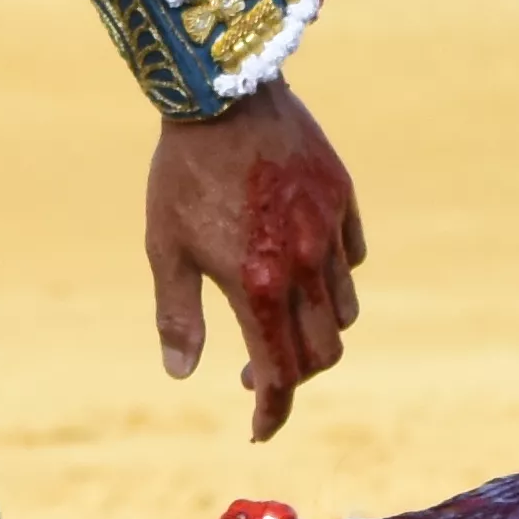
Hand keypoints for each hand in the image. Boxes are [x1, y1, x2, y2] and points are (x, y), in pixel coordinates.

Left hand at [144, 84, 365, 439]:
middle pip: (322, 353)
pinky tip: (303, 265)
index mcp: (258, 285)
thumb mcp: (166, 247)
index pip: (279, 374)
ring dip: (316, 330)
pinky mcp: (342, 198)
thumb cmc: (182, 171)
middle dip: (294, 376)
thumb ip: (177, 315)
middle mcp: (303, 266)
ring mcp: (330, 231)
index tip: (258, 429)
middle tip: (257, 373)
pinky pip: (352, 258)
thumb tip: (181, 374)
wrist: (221, 90)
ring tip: (281, 319)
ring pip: (343, 310)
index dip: (271, 412)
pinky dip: (333, 277)